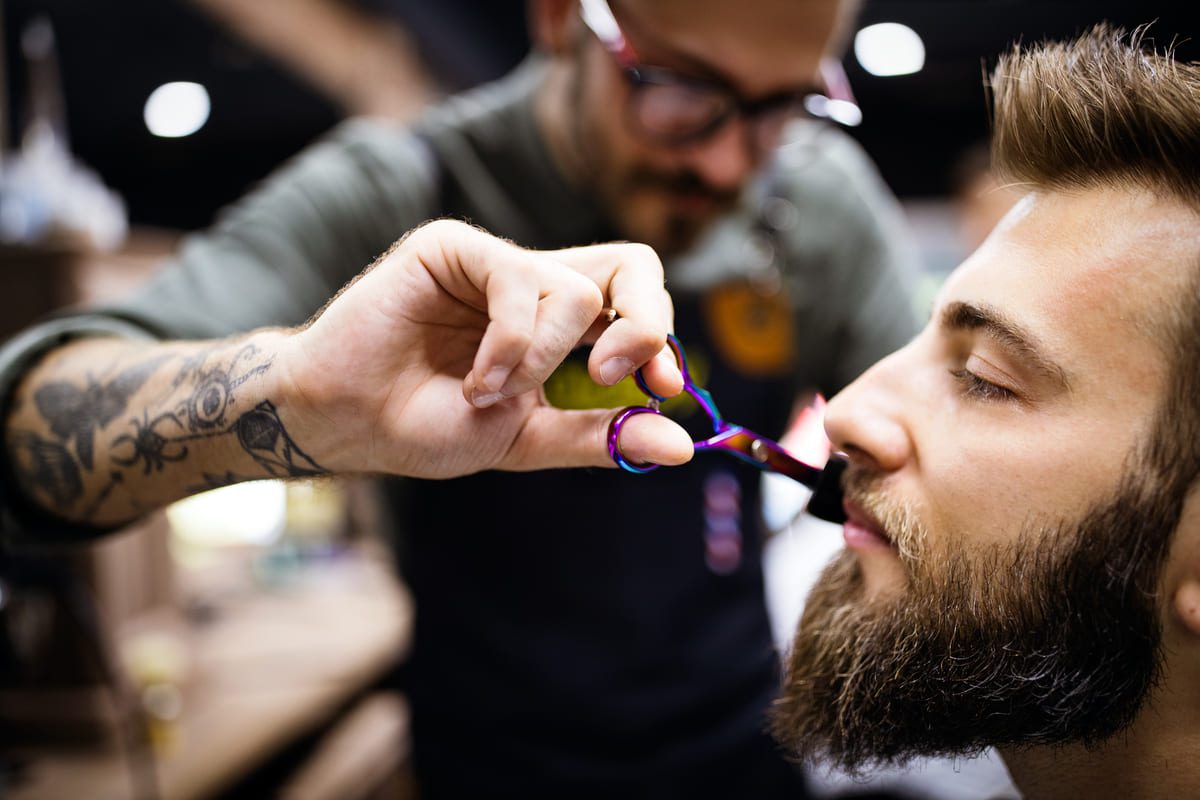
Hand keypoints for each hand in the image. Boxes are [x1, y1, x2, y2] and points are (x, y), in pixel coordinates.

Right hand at [283, 220, 692, 477]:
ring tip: (488, 393)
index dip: (662, 339)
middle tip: (613, 372)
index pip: (639, 306)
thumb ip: (598, 437)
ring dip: (543, 360)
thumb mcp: (526, 439)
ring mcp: (499, 264)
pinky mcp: (457, 247)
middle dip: (644, 320)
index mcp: (563, 328)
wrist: (345, 422)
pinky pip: (520, 283)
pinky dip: (509, 345)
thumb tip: (681, 447)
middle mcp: (539, 287)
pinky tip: (474, 379)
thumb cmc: (426, 426)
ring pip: (578, 290)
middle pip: (634, 265)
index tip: (661, 388)